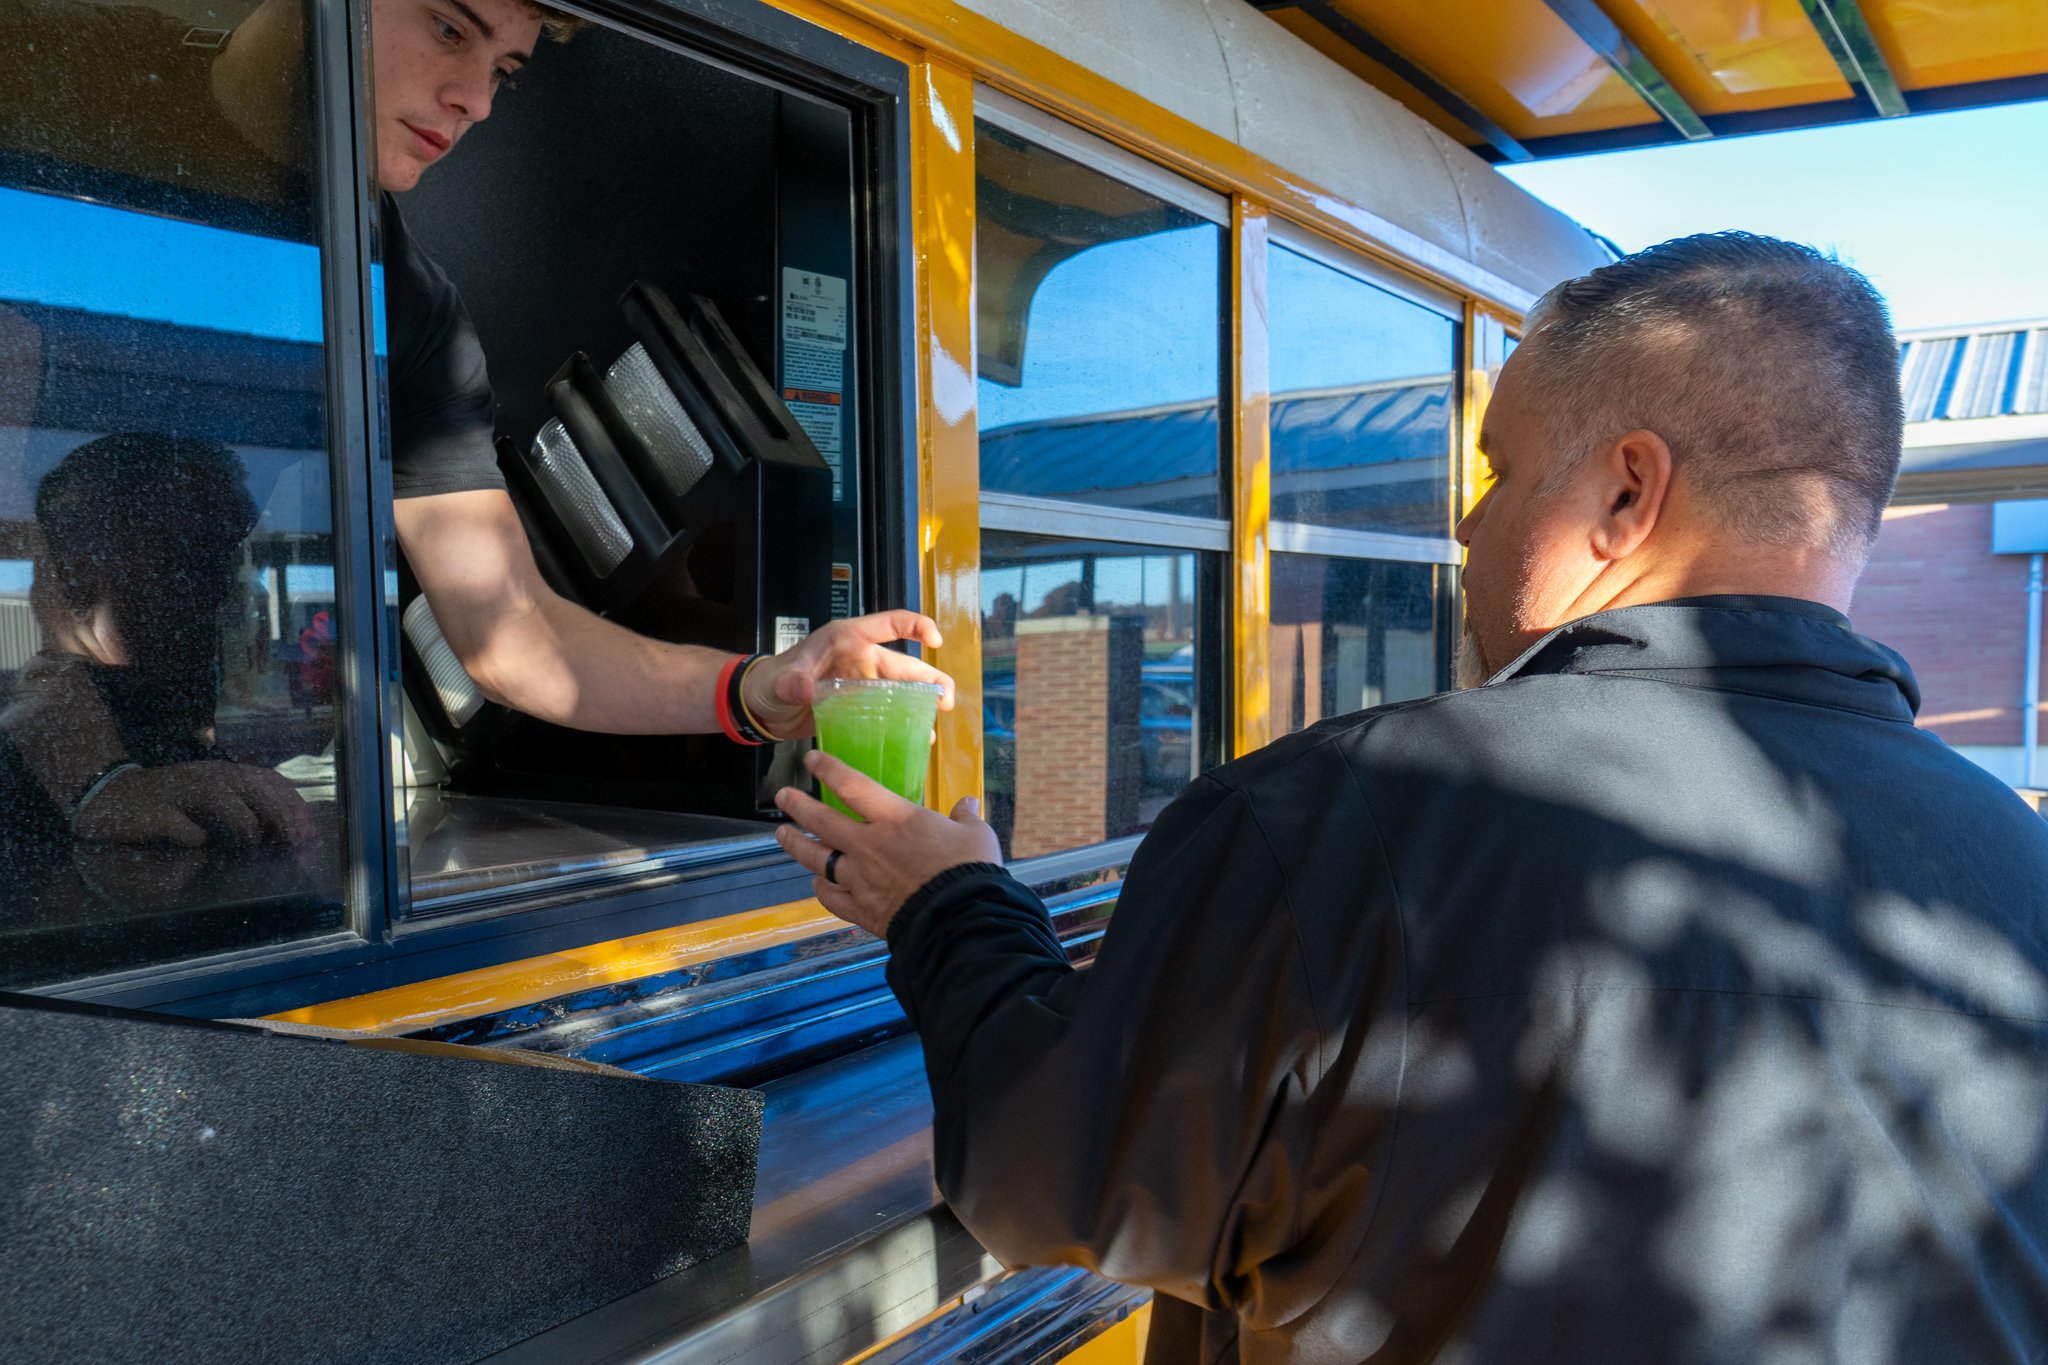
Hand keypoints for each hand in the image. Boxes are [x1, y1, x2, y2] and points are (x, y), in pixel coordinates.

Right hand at [73, 760, 316, 846]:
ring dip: (247, 832)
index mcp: (226, 772)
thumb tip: (289, 836)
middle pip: (258, 792)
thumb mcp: (214, 799)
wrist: (111, 795)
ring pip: (229, 807)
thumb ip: (249, 809)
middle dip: (282, 822)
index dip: (294, 808)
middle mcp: (209, 775)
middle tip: (294, 848)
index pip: (272, 782)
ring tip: (251, 851)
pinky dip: (198, 841)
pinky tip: (199, 848)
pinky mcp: (157, 811)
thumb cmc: (172, 803)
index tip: (308, 835)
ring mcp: (183, 790)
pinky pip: (188, 831)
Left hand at [743, 611, 952, 739]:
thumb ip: (792, 683)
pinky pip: (887, 714)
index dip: (915, 626)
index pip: (889, 623)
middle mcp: (860, 659)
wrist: (760, 708)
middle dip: (930, 679)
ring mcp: (861, 684)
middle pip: (905, 663)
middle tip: (946, 700)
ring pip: (901, 690)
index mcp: (847, 639)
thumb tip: (806, 689)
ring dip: (922, 703)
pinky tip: (916, 740)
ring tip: (937, 721)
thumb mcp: (780, 680)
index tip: (935, 640)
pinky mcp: (858, 708)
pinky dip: (903, 724)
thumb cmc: (769, 682)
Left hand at [774, 750, 999, 938]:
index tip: (812, 759)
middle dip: (798, 806)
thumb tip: (968, 804)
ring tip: (783, 835)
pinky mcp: (862, 910)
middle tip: (782, 797)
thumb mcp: (976, 835)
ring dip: (796, 845)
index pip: (852, 785)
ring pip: (817, 859)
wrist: (959, 921)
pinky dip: (822, 890)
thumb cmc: (969, 871)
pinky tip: (817, 886)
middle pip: (822, 821)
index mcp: (895, 819)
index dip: (829, 769)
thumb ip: (965, 817)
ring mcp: (860, 879)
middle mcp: (869, 845)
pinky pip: (832, 898)